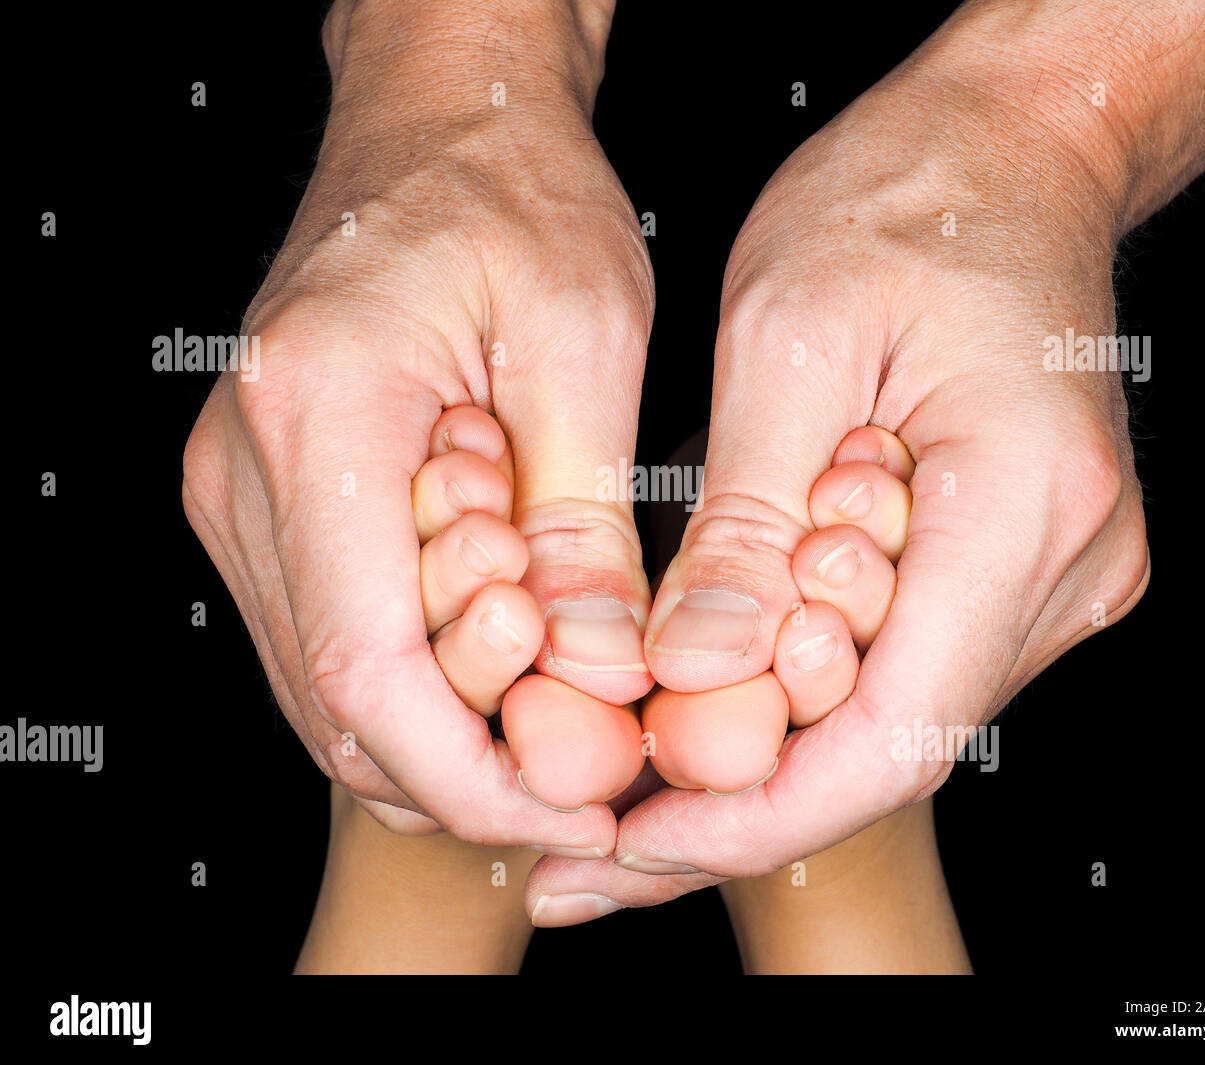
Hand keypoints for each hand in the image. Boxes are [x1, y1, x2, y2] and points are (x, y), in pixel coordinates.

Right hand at [182, 0, 652, 848]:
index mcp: (320, 418)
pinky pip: (334, 637)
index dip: (474, 776)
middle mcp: (247, 469)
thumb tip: (598, 675)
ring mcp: (242, 492)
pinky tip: (509, 653)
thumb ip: (581, 524)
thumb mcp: (585, 346)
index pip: (371, 673)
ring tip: (563, 708)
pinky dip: (422, 679)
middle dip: (469, 770)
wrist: (438, 124)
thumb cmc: (510, 196)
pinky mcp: (270, 502)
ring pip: (328, 689)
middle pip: (337, 704)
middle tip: (591, 767)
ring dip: (448, 732)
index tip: (573, 802)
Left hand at [523, 9, 1167, 918]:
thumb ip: (749, 522)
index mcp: (1026, 507)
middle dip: (725, 803)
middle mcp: (1065, 567)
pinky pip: (897, 666)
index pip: (891, 738)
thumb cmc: (909, 204)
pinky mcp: (1015, 566)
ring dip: (749, 757)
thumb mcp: (794, 339)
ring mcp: (1052, 575)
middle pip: (885, 752)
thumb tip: (695, 677)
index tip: (625, 847)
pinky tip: (693, 705)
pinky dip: (788, 694)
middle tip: (582, 841)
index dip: (748, 815)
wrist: (1012, 150)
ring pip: (885, 722)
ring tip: (609, 781)